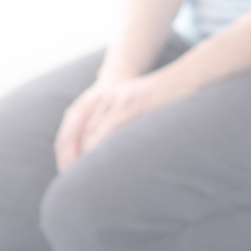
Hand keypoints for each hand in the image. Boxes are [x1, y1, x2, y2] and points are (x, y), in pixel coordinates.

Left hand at [54, 70, 194, 172]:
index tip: (66, 166)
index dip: (69, 146)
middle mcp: (106, 97)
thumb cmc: (164, 94)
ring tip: (77, 172)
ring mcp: (118, 99)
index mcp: (104, 97)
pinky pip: (110, 126)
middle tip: (68, 174)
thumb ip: (121, 118)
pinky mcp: (131, 103)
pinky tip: (94, 157)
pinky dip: (99, 143)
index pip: (77, 125)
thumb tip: (114, 142)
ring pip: (91, 129)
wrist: (185, 76)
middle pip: (79, 129)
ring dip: (82, 152)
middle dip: (71, 153)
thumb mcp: (135, 103)